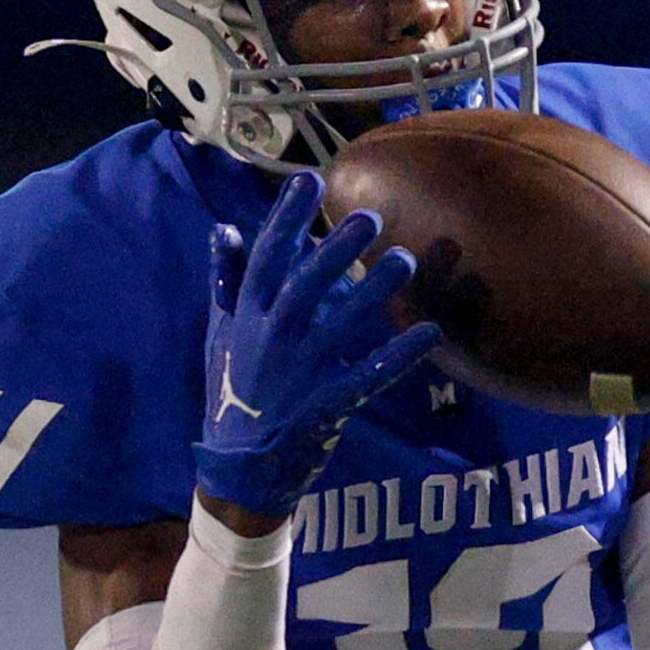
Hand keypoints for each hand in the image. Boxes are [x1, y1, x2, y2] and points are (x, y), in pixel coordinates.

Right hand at [193, 171, 439, 519]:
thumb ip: (225, 281)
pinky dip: (400, 355)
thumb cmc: (230, 394)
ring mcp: (299, 374)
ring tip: (405, 260)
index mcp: (246, 317)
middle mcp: (271, 339)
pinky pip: (369, 377)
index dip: (286, 218)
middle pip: (305, 284)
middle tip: (370, 216)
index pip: (265, 258)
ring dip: (373, 292)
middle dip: (336, 248)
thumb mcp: (218, 334)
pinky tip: (430, 332)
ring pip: (340, 325)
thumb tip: (225, 229)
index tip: (310, 180)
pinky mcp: (326, 405)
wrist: (237, 470)